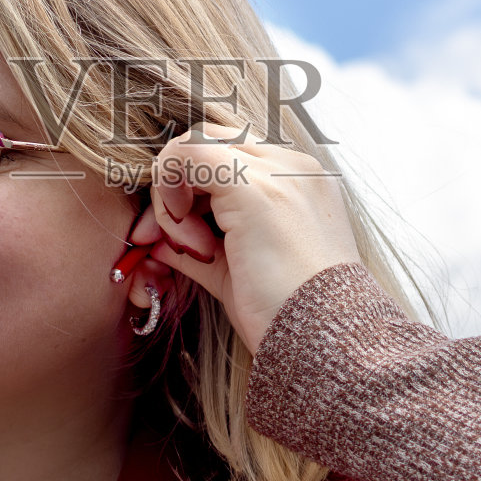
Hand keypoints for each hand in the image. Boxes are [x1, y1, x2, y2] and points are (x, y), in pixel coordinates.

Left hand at [127, 122, 360, 352]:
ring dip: (173, 199)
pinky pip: (186, 158)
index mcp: (298, 182)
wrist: (324, 340)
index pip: (229, 156)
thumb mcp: (236, 273)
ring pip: (193, 146)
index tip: (178, 241)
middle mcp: (292, 165)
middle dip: (176, 184)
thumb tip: (156, 241)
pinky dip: (170, 197)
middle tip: (166, 238)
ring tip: (195, 252)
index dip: (191, 190)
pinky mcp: (253, 186)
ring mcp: (276, 170)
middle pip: (210, 140)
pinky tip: (192, 243)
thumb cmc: (288, 316)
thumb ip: (197, 248)